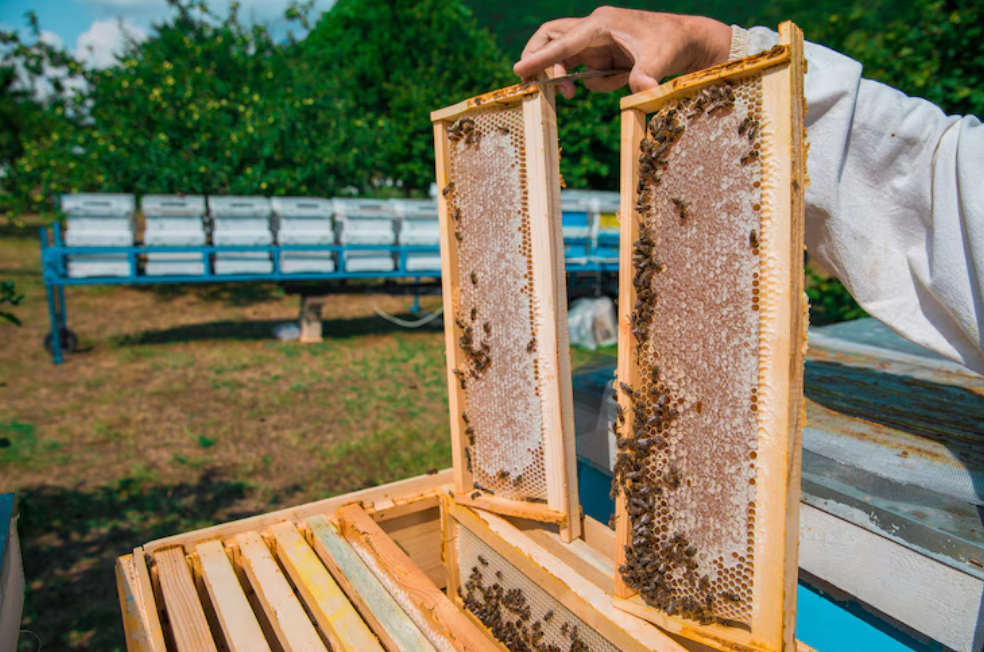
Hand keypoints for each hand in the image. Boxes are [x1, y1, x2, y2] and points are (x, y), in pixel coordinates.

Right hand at [513, 7, 732, 98]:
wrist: (688, 41)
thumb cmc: (673, 43)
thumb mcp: (660, 61)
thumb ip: (646, 77)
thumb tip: (642, 92)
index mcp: (601, 24)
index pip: (561, 40)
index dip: (539, 57)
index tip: (519, 71)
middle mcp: (594, 28)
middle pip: (551, 37)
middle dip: (538, 59)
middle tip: (533, 84)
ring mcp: (597, 40)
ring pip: (565, 56)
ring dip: (566, 76)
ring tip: (571, 93)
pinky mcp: (603, 52)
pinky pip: (585, 70)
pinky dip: (594, 81)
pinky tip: (618, 78)